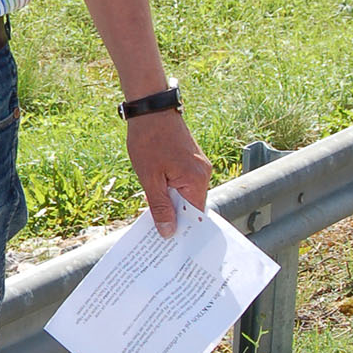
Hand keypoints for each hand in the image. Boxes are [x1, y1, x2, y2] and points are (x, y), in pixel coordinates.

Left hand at [126, 112, 211, 238]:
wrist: (151, 108)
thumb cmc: (148, 140)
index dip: (183, 230)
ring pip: (187, 194)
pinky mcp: (191, 160)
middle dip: (176, 219)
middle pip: (192, 206)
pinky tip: (158, 195)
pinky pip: (185, 182)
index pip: (195, 215)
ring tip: (156, 217)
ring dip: (172, 204)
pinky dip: (173, 191)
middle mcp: (203, 173)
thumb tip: (169, 232)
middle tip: (159, 235)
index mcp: (196, 180)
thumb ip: (160, 206)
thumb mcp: (150, 178)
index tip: (171, 244)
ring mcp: (198, 165)